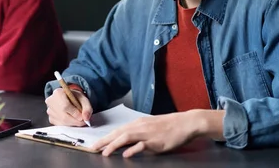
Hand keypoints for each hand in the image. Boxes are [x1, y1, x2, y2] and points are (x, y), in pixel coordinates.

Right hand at [45, 88, 92, 126]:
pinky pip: (60, 125)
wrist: (68, 98)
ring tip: (79, 120)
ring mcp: (49, 111)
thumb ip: (87, 108)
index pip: (65, 106)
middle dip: (75, 121)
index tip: (83, 117)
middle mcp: (51, 101)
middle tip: (83, 121)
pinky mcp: (50, 118)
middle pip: (63, 116)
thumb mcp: (83, 99)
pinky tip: (72, 120)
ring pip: (62, 122)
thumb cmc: (75, 98)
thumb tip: (86, 118)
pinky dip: (68, 125)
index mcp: (58, 93)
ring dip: (73, 124)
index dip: (75, 114)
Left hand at [91, 110, 219, 157]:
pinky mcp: (156, 141)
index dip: (105, 137)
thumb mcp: (150, 127)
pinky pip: (142, 145)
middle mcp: (140, 126)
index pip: (117, 130)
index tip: (95, 144)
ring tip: (104, 152)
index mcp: (138, 123)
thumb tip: (126, 142)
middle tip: (92, 148)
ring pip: (127, 137)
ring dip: (114, 145)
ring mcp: (148, 133)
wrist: (185, 123)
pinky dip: (133, 149)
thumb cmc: (169, 126)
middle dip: (104, 141)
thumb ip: (138, 133)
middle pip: (118, 133)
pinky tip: (126, 154)